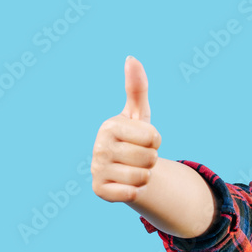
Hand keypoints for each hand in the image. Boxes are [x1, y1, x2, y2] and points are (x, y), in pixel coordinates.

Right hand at [91, 56, 161, 203]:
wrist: (125, 169)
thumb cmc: (134, 138)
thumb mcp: (139, 114)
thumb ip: (137, 88)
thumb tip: (131, 58)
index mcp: (109, 126)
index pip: (153, 137)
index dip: (156, 141)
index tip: (143, 140)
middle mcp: (99, 147)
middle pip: (149, 158)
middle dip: (151, 160)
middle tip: (139, 157)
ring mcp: (96, 169)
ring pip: (142, 177)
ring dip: (145, 176)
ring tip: (134, 169)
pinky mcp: (99, 190)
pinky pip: (131, 194)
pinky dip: (135, 191)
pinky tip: (126, 184)